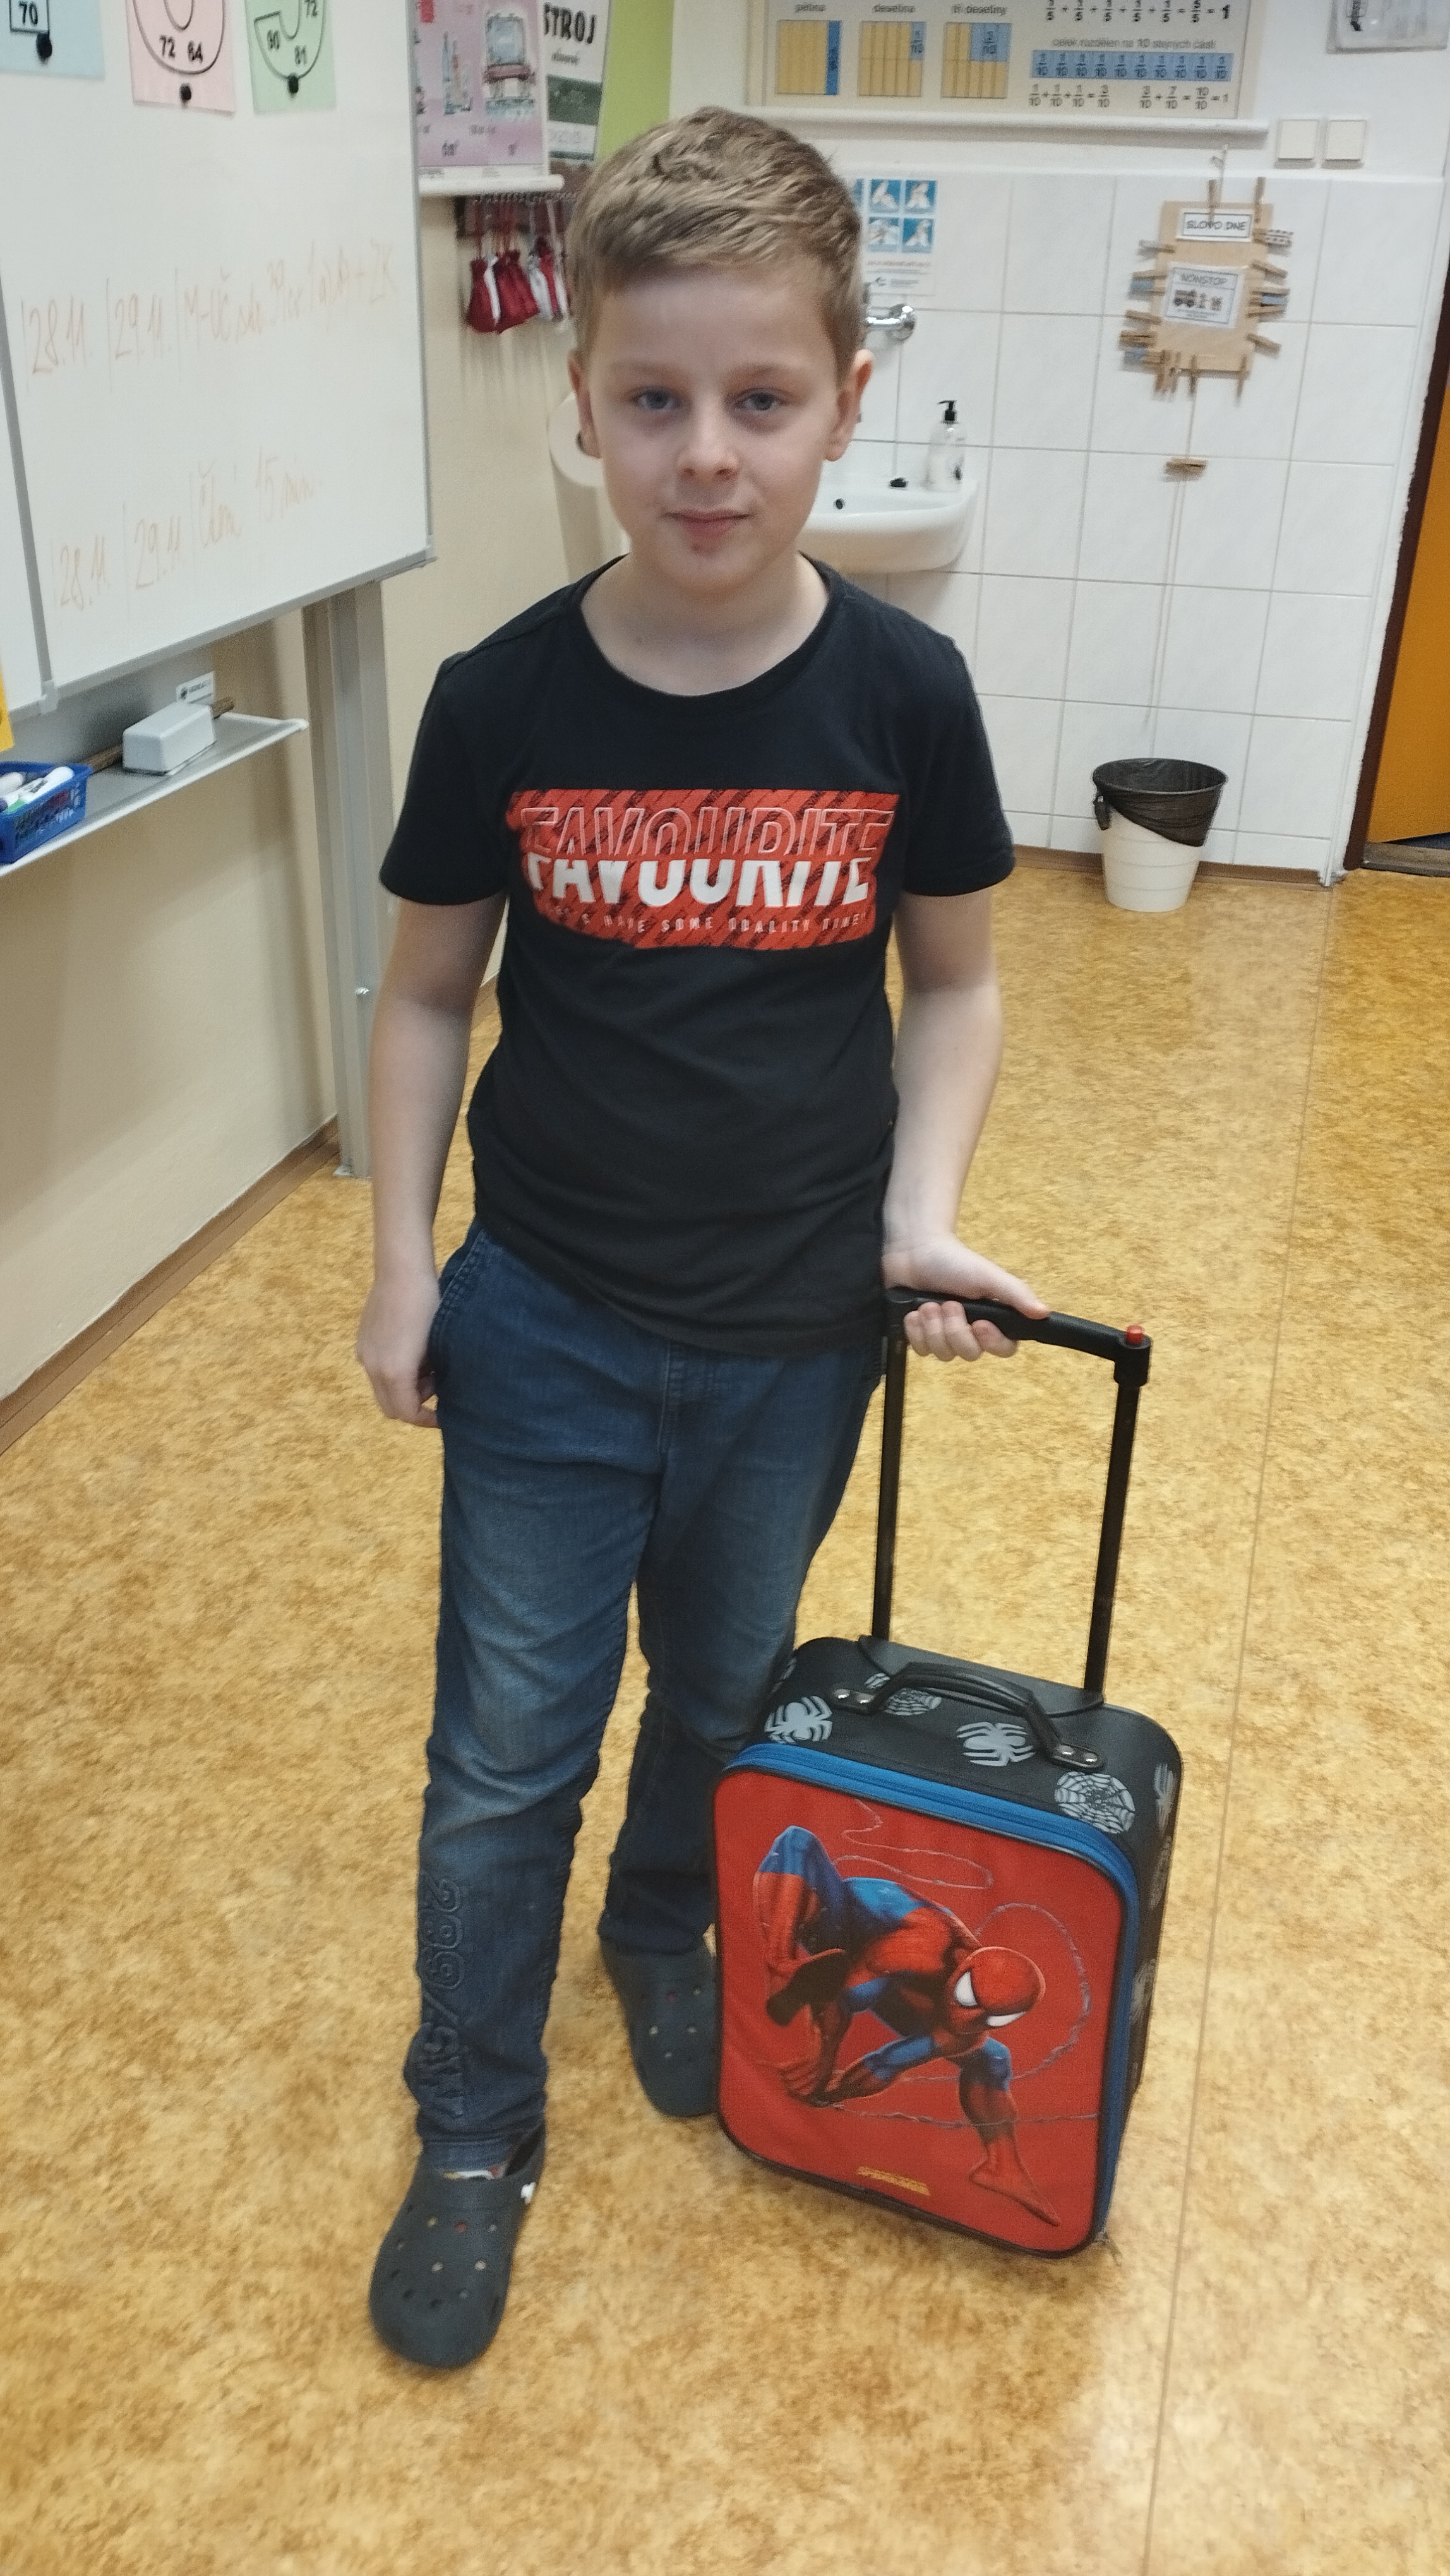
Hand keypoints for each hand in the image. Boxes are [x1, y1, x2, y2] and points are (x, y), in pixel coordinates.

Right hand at [356, 1267, 441, 1427]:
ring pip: (382, 1388)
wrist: (402, 1271)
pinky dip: (393, 1371)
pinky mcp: (362, 1340)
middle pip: (390, 1407)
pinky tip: (411, 1350)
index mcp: (394, 1372)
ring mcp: (364, 1353)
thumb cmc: (428, 1306)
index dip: (426, 1420)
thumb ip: (432, 1376)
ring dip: (403, 1387)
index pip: (407, 1412)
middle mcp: (373, 1368)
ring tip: (426, 1363)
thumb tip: (433, 1390)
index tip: (443, 1416)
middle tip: (436, 1386)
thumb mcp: (438, 1345)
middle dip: (414, 1405)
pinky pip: (376, 1369)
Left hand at [882, 1236, 1047, 1363]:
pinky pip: (922, 1350)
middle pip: (969, 1354)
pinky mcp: (921, 1336)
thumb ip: (1016, 1294)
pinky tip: (914, 1312)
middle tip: (947, 1303)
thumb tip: (1044, 1312)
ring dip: (933, 1327)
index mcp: (992, 1318)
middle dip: (954, 1328)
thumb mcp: (989, 1276)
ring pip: (944, 1353)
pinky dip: (915, 1330)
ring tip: (927, 1304)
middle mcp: (970, 1331)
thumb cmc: (955, 1261)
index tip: (979, 1324)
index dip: (991, 1342)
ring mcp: (944, 1335)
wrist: (915, 1250)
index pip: (1003, 1348)